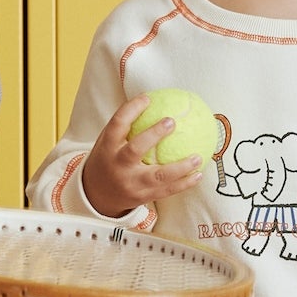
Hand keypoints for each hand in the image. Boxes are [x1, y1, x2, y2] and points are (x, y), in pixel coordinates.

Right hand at [81, 95, 205, 217]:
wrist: (98, 195)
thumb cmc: (109, 160)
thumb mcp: (109, 142)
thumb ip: (127, 126)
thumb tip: (156, 102)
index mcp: (107, 148)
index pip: (117, 124)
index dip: (131, 109)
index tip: (147, 98)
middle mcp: (118, 166)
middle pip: (135, 150)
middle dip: (154, 135)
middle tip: (172, 122)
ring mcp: (130, 184)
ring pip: (157, 176)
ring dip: (180, 167)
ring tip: (197, 157)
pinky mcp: (142, 197)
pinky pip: (166, 191)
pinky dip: (184, 184)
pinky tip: (198, 175)